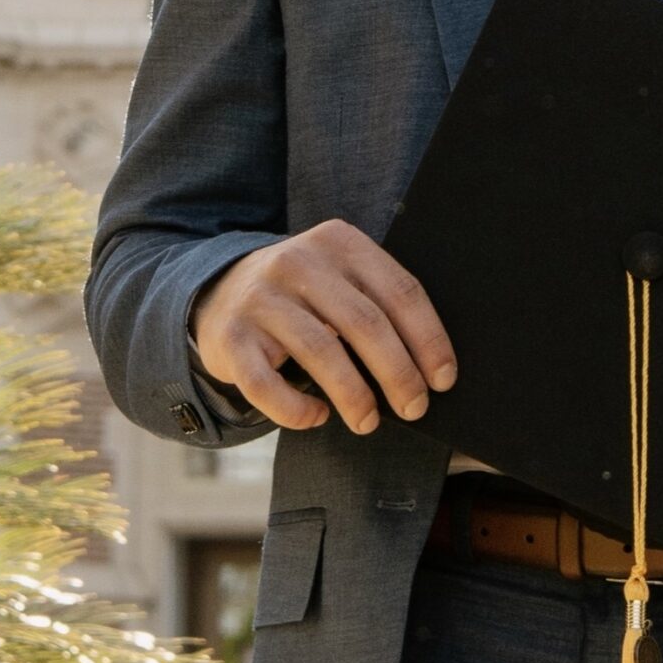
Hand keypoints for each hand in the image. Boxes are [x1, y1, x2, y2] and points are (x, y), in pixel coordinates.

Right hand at [192, 220, 457, 436]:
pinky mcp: (230, 337)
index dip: (428, 338)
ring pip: (321, 351)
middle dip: (398, 372)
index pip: (399, 291)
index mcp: (339, 241)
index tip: (444, 378)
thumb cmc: (303, 295)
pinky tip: (316, 416)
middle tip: (416, 408)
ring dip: (354, 395)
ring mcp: (261, 298)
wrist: (219, 293)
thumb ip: (377, 303)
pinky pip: (267, 384)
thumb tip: (430, 368)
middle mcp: (299, 261)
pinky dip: (296, 409)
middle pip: (365, 322)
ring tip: (369, 421)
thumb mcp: (340, 278)